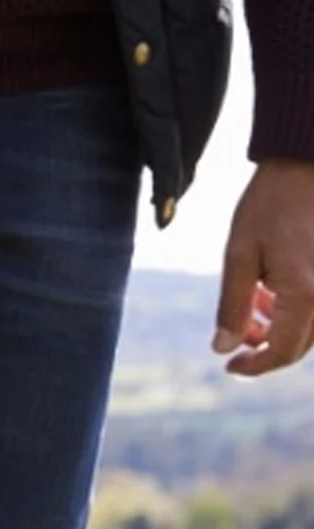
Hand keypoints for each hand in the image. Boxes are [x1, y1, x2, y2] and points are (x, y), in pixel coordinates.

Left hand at [213, 158, 313, 376]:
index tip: (229, 365)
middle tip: (236, 336)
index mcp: (305, 293)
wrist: (309, 161)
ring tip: (254, 304)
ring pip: (311, 329)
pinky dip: (295, 310)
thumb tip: (223, 348)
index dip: (253, 367)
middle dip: (264, 347)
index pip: (281, 352)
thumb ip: (232, 306)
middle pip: (299, 345)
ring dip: (279, 328)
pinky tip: (273, 291)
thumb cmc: (271, 203)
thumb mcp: (239, 255)